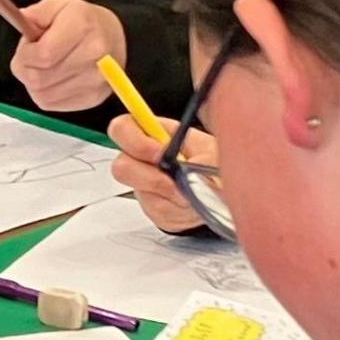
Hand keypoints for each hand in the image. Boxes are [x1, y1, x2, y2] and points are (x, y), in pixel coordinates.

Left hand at [8, 0, 129, 115]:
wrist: (113, 38)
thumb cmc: (84, 22)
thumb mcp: (58, 6)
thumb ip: (35, 14)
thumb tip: (21, 21)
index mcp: (83, 28)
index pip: (42, 55)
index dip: (24, 55)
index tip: (25, 49)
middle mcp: (94, 56)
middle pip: (39, 78)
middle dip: (25, 69)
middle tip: (30, 58)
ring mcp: (96, 81)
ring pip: (42, 95)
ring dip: (33, 83)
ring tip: (42, 67)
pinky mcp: (93, 98)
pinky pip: (51, 104)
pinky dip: (44, 94)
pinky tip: (52, 79)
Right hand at [110, 113, 208, 234]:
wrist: (218, 193)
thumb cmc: (213, 165)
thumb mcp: (213, 155)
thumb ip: (195, 158)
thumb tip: (179, 166)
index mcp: (154, 133)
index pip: (123, 128)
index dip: (134, 142)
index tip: (159, 154)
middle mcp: (142, 157)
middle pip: (120, 166)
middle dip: (150, 177)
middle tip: (173, 180)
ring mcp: (143, 183)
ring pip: (140, 192)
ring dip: (169, 195)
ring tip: (189, 192)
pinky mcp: (149, 204)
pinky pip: (154, 210)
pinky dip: (175, 209)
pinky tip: (187, 202)